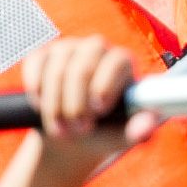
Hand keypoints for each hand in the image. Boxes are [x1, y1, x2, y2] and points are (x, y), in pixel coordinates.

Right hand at [21, 36, 153, 179]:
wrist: (69, 138)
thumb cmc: (101, 133)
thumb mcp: (120, 137)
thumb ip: (137, 132)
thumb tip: (150, 124)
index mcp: (122, 64)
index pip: (117, 61)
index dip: (105, 84)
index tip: (98, 110)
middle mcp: (97, 49)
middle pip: (83, 67)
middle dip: (76, 103)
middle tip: (78, 129)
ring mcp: (68, 49)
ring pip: (57, 70)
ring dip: (55, 105)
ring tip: (61, 128)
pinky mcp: (43, 55)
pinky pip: (36, 65)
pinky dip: (36, 90)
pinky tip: (40, 106)